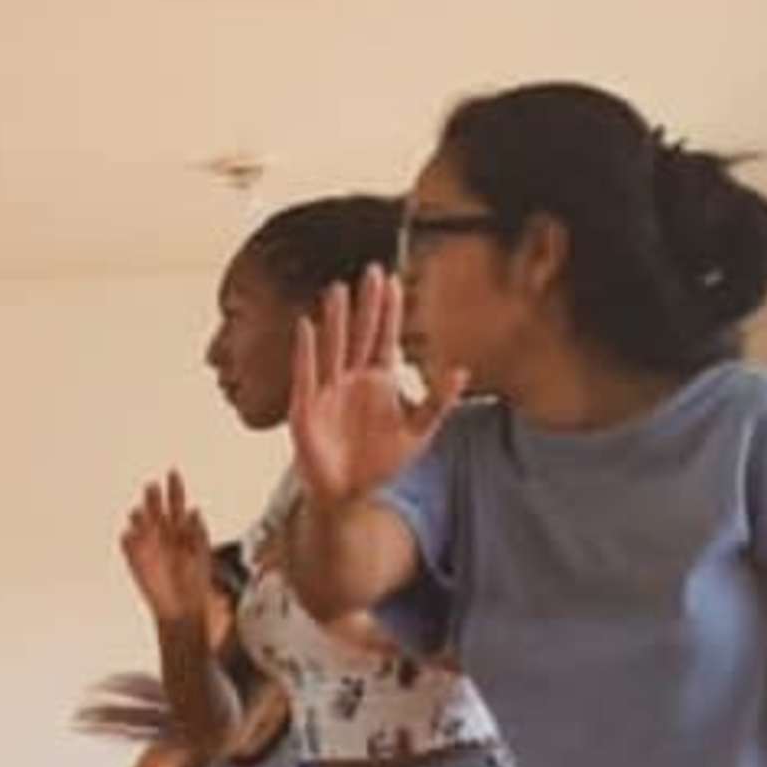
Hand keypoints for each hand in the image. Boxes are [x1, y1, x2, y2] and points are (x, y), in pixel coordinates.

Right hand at [119, 472, 221, 628]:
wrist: (183, 609)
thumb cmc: (196, 584)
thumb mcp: (202, 555)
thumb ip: (198, 534)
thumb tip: (194, 511)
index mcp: (182, 531)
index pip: (177, 503)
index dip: (175, 487)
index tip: (172, 472)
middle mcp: (164, 535)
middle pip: (156, 509)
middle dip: (154, 497)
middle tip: (152, 486)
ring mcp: (149, 547)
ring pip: (140, 523)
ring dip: (139, 516)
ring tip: (139, 512)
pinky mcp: (136, 561)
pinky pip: (129, 546)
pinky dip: (128, 540)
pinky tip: (129, 534)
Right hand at [284, 265, 446, 509]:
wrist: (350, 495)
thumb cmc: (382, 463)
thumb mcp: (419, 432)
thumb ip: (437, 401)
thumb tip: (461, 370)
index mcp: (380, 380)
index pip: (386, 337)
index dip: (391, 311)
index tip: (395, 281)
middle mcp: (353, 379)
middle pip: (361, 334)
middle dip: (366, 304)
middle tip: (372, 271)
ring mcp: (328, 391)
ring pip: (334, 347)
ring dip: (335, 320)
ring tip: (338, 289)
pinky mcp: (306, 408)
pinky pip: (305, 374)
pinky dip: (305, 352)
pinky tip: (306, 327)